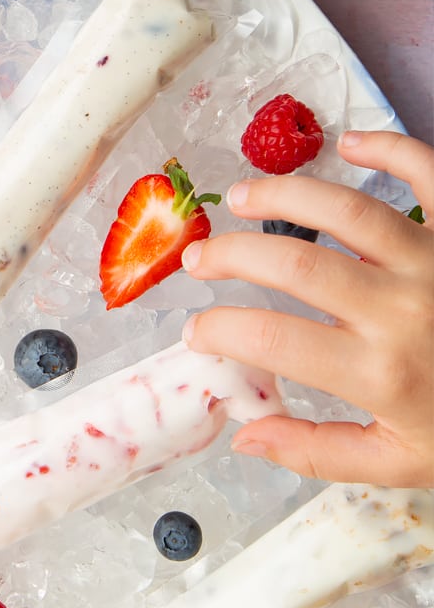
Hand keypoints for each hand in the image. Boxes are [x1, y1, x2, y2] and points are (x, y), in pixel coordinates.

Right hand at [181, 130, 433, 487]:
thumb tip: (247, 436)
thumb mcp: (399, 461)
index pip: (271, 342)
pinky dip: (389, 150)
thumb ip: (319, 452)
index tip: (197, 330)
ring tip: (245, 198)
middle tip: (200, 258)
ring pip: (348, 212)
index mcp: (380, 373)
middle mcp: (403, 311)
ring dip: (285, 196)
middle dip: (232, 255)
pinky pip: (426, 173)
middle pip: (296, 266)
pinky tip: (351, 146)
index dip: (219, 330)